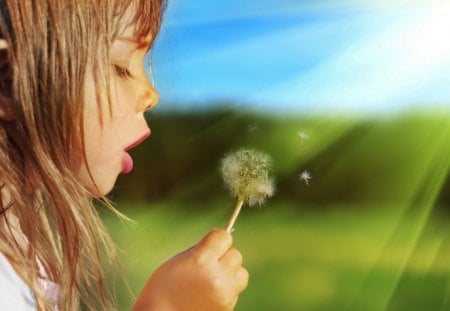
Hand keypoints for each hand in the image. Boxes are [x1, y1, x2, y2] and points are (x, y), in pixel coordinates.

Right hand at [132, 229, 248, 310]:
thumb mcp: (178, 261)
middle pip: (236, 254)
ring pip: (241, 274)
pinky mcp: (228, 309)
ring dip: (230, 273)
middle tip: (209, 264)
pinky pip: (235, 291)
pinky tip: (209, 294)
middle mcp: (217, 277)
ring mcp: (225, 295)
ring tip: (213, 279)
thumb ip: (201, 251)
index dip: (217, 239)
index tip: (211, 244)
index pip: (224, 237)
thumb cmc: (163, 288)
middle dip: (224, 256)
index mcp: (201, 260)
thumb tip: (218, 245)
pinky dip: (226, 290)